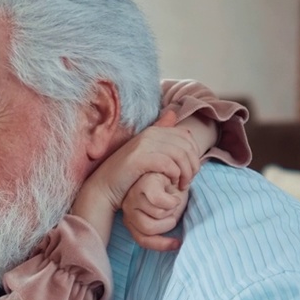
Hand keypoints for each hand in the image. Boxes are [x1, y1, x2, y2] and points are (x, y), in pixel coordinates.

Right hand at [82, 108, 199, 214]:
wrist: (105, 186)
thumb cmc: (128, 172)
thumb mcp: (146, 152)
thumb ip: (160, 134)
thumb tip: (173, 114)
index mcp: (153, 130)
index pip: (186, 136)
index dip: (195, 154)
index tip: (191, 171)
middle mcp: (150, 134)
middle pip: (186, 145)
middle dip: (193, 165)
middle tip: (188, 181)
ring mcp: (144, 145)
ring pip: (180, 154)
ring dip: (186, 172)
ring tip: (182, 184)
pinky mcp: (139, 158)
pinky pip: (167, 163)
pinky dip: (174, 174)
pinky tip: (172, 183)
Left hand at [121, 172, 188, 249]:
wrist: (175, 169)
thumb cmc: (172, 194)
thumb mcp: (168, 216)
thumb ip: (163, 230)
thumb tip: (176, 244)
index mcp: (132, 218)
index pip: (142, 239)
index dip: (161, 245)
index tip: (177, 243)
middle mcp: (129, 207)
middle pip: (148, 229)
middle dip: (168, 221)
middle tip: (173, 208)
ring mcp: (134, 194)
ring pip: (156, 214)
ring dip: (171, 209)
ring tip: (172, 197)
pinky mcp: (143, 182)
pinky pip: (158, 201)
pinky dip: (172, 199)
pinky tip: (174, 189)